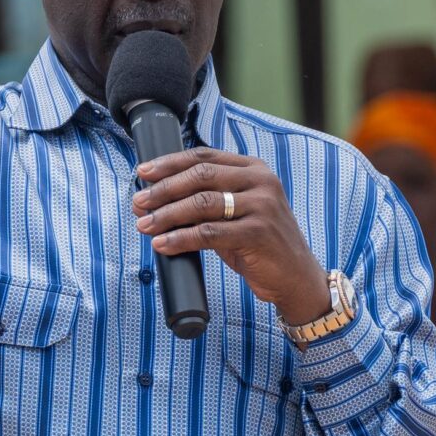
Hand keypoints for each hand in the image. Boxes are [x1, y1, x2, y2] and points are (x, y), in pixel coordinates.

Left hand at [131, 148, 330, 324]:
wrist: (296, 278)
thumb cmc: (259, 246)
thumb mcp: (235, 216)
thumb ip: (204, 203)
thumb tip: (153, 201)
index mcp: (253, 169)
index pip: (204, 157)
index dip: (170, 163)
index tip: (143, 172)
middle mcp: (260, 182)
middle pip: (200, 176)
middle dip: (164, 189)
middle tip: (139, 202)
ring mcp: (262, 206)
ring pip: (202, 203)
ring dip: (167, 215)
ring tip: (144, 225)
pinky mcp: (258, 233)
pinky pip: (210, 233)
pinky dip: (181, 239)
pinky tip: (163, 244)